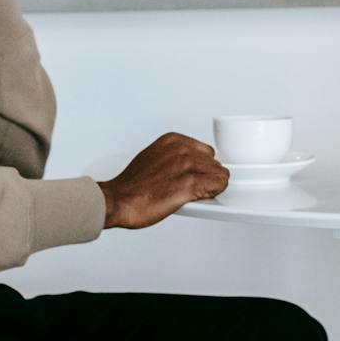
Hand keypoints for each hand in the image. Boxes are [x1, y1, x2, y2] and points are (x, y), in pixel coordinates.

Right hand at [98, 133, 230, 228]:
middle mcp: (182, 149)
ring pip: (220, 174)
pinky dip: (213, 193)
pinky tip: (198, 198)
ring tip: (192, 195)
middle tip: (192, 189)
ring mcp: (187, 165)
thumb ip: (175, 157)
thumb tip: (191, 166)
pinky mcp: (190, 183)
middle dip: (207, 177)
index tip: (194, 177)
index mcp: (174, 140)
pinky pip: (219, 185)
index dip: (202, 168)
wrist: (119, 200)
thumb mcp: (155, 156)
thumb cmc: (132, 185)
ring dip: (211, 187)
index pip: (206, 151)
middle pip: (214, 163)